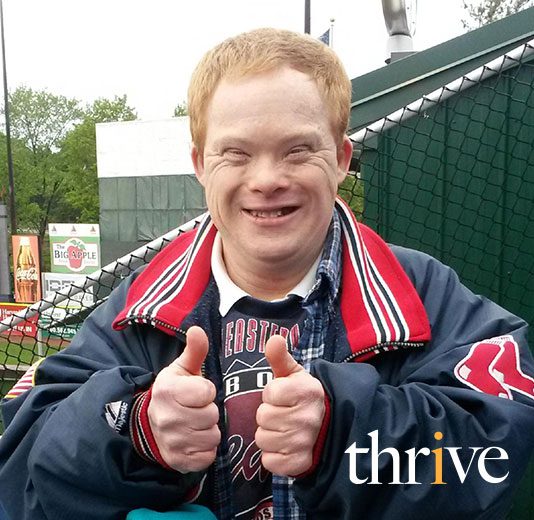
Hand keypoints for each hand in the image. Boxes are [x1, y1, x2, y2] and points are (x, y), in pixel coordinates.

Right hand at [148, 326, 220, 472]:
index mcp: (167, 391)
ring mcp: (171, 441)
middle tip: (198, 409)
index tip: (198, 392)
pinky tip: (195, 440)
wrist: (150, 425)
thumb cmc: (173, 393)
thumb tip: (198, 329)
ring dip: (209, 431)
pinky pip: (207, 457)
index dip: (207, 391)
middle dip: (209, 411)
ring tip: (197, 424)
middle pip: (212, 415)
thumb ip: (194, 350)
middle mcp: (166, 417)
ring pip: (213, 437)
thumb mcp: (181, 369)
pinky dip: (206, 450)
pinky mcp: (177, 461)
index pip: (207, 391)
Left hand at [255, 335, 324, 475]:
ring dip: (269, 434)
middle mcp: (308, 418)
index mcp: (307, 392)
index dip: (272, 394)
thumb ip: (280, 356)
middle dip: (268, 414)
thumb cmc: (302, 398)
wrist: (326, 429)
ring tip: (284, 429)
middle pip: (263, 417)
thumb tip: (274, 339)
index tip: (283, 396)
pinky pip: (268, 460)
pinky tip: (285, 446)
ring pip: (262, 439)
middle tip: (283, 414)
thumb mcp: (294, 374)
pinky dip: (272, 455)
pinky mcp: (299, 464)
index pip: (269, 393)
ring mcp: (304, 443)